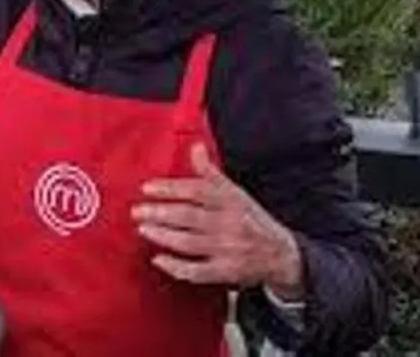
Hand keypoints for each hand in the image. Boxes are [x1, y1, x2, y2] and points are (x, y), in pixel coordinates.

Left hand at [133, 143, 304, 299]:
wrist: (282, 254)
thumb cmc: (251, 219)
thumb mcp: (235, 192)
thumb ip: (210, 173)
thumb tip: (195, 147)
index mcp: (231, 201)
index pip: (197, 191)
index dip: (171, 188)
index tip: (147, 188)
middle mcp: (229, 223)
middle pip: (189, 217)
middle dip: (160, 213)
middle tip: (137, 210)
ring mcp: (227, 249)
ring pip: (189, 242)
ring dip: (163, 236)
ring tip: (143, 229)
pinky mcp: (226, 272)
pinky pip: (197, 271)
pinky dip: (176, 266)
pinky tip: (159, 259)